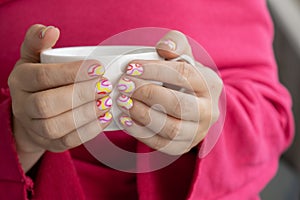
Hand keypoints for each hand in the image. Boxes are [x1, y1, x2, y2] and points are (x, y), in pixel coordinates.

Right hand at [8, 24, 112, 171]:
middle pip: (47, 104)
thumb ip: (38, 42)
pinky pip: (67, 142)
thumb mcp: (34, 57)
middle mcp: (23, 107)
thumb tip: (50, 30)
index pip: (41, 77)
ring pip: (56, 126)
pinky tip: (105, 118)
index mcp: (21, 81)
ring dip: (85, 114)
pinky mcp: (49, 143)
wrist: (32, 113)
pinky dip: (88, 131)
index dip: (70, 73)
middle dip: (80, 94)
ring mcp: (34, 128)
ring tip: (106, 102)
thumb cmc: (38, 80)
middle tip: (104, 86)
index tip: (98, 68)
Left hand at [116, 31, 222, 154]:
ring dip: (142, 114)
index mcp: (210, 84)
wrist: (194, 106)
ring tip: (122, 102)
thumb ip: (176, 44)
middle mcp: (208, 111)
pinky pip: (161, 144)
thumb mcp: (185, 57)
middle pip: (178, 104)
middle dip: (147, 93)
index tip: (131, 67)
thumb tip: (164, 46)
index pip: (184, 74)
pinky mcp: (182, 147)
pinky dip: (140, 132)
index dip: (155, 69)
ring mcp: (197, 132)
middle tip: (124, 85)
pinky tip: (125, 119)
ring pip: (170, 128)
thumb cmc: (184, 80)